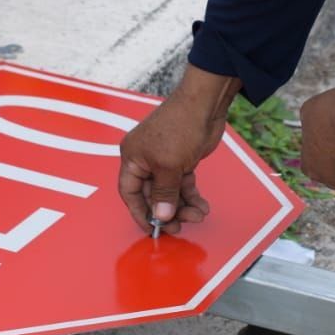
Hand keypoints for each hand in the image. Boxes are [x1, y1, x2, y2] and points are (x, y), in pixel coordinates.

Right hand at [118, 66, 241, 234]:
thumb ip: (164, 194)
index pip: (130, 193)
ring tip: (198, 214)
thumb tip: (161, 216)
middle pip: (152, 195)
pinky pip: (183, 184)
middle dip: (168, 211)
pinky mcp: (182, 160)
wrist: (204, 105)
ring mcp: (164, 160)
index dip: (140, 212)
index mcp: (132, 158)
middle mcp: (145, 160)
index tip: (153, 229)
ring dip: (184, 206)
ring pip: (170, 192)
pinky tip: (202, 205)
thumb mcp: (168, 166)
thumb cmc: (179, 126)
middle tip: (180, 227)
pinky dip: (192, 195)